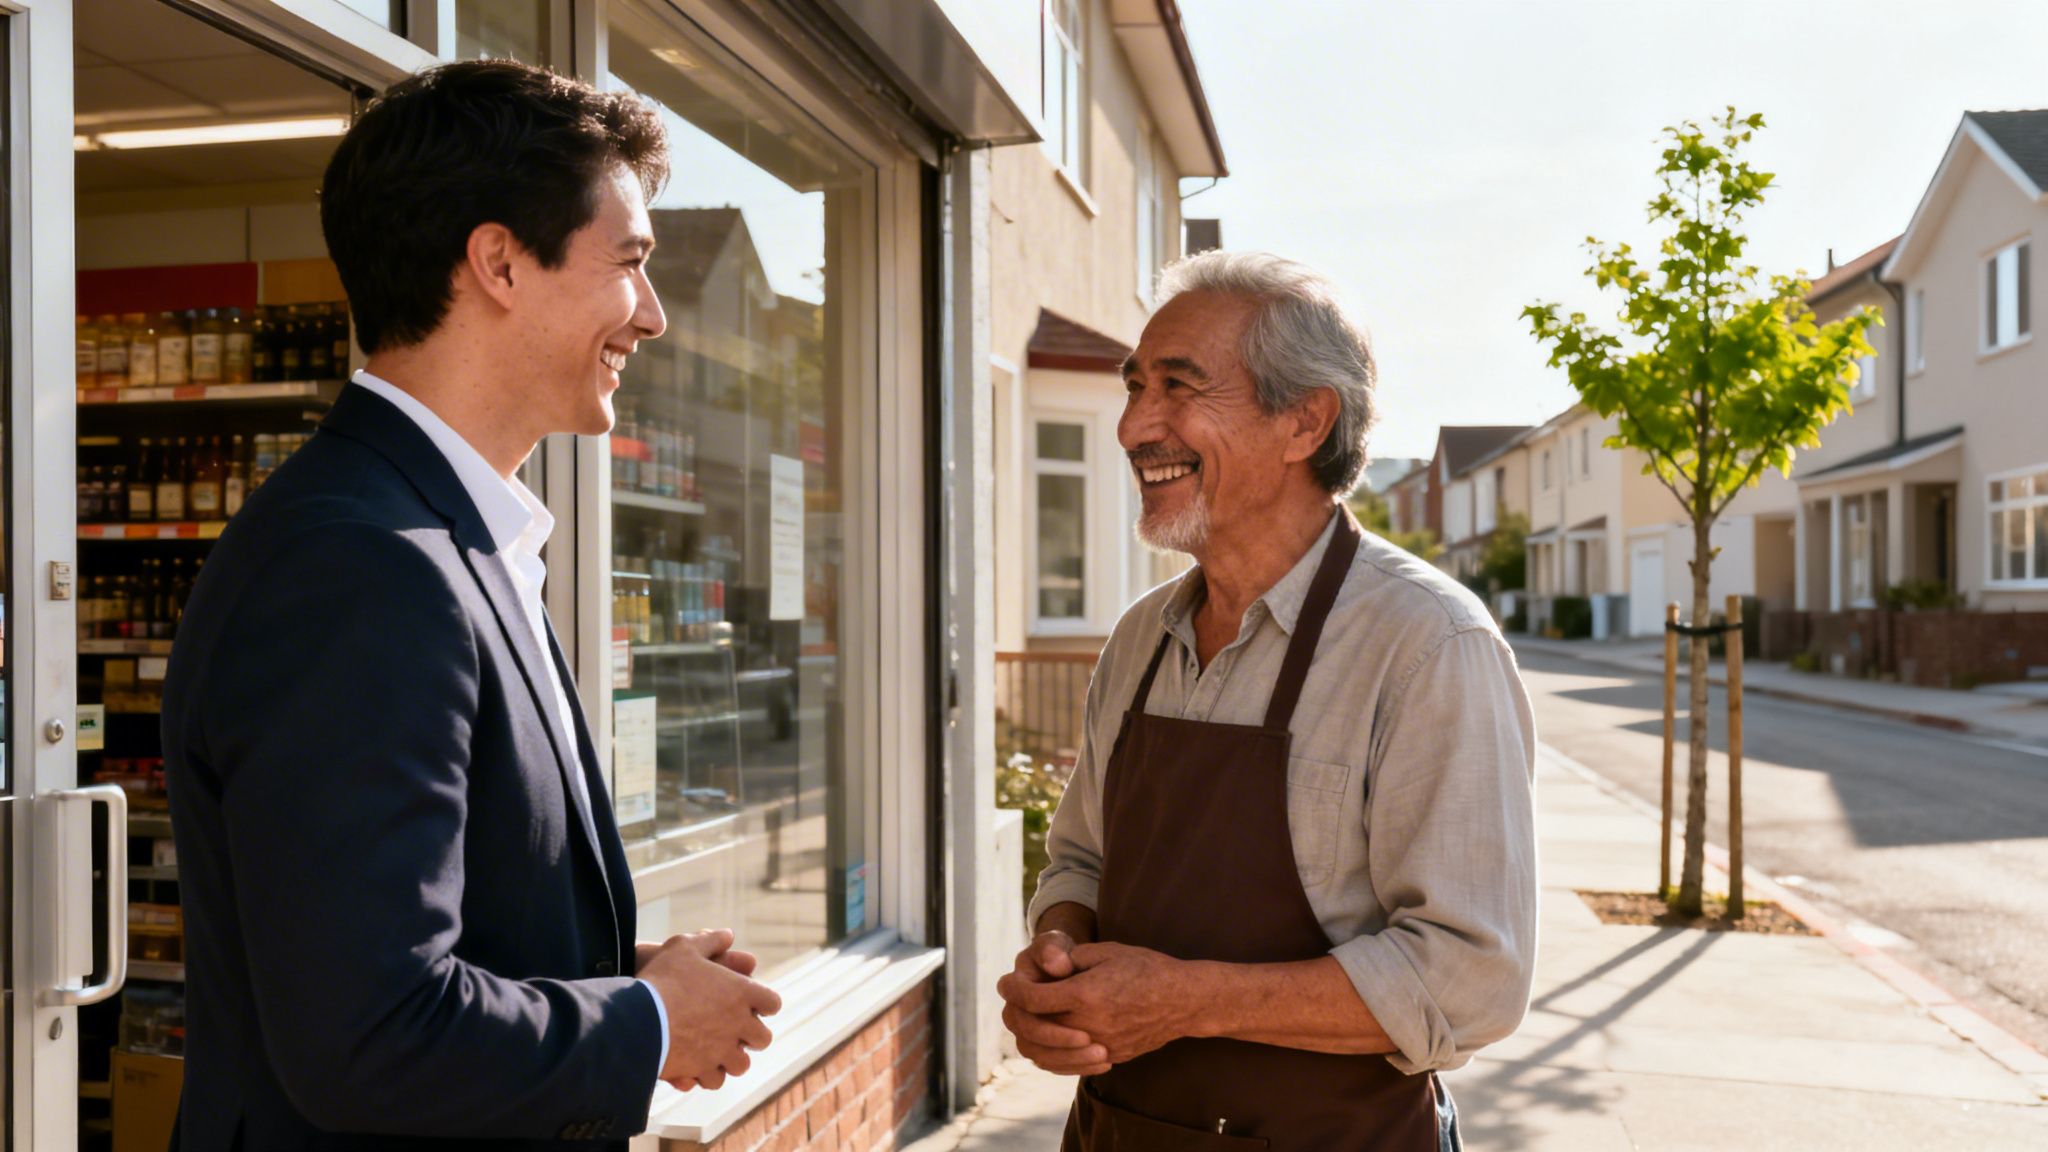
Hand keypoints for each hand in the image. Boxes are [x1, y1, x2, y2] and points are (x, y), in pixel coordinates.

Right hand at [638, 930, 781, 1089]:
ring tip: (716, 1052)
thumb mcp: (684, 948)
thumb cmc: (662, 979)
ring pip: (741, 1065)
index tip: (750, 1004)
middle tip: (733, 1031)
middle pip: (763, 1039)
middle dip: (751, 1036)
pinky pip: (715, 1080)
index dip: (763, 1004)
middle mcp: (738, 1024)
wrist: (638, 1017)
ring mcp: (722, 1050)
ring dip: (731, 1059)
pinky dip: (708, 1075)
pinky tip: (697, 1066)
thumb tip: (728, 935)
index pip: (772, 1003)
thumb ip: (710, 941)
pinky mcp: (702, 1070)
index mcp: (741, 993)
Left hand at [1002, 941, 1199, 1066]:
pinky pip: (1070, 1065)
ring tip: (1028, 1020)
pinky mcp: (1110, 1057)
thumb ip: (1073, 958)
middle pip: (1034, 1028)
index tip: (1005, 982)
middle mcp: (1089, 1024)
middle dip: (1017, 1012)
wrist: (1184, 1001)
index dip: (1013, 989)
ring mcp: (1100, 1045)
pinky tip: (1052, 1042)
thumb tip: (1046, 966)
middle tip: (1014, 999)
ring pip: (1047, 1054)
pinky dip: (1053, 1056)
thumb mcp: (1108, 952)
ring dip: (1031, 1038)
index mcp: (1085, 994)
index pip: (1033, 998)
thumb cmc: (1147, 969)